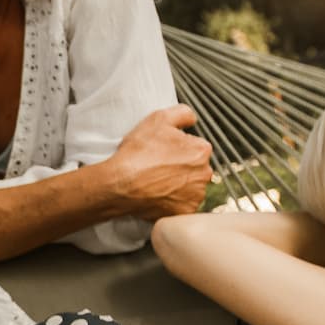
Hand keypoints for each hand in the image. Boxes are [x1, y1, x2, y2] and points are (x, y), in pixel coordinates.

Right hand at [102, 105, 213, 220]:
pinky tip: (159, 194)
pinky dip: (174, 201)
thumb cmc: (138, 152)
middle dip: (181, 166)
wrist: (120, 184)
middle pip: (195, 167)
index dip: (178, 147)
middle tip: (159, 166)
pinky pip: (183, 204)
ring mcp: (196, 195)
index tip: (164, 151)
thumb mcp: (158, 118)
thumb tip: (192, 119)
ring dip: (179, 184)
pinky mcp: (185, 211)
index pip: (196, 146)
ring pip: (191, 186)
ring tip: (157, 181)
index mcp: (201, 150)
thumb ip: (183, 113)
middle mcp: (204, 173)